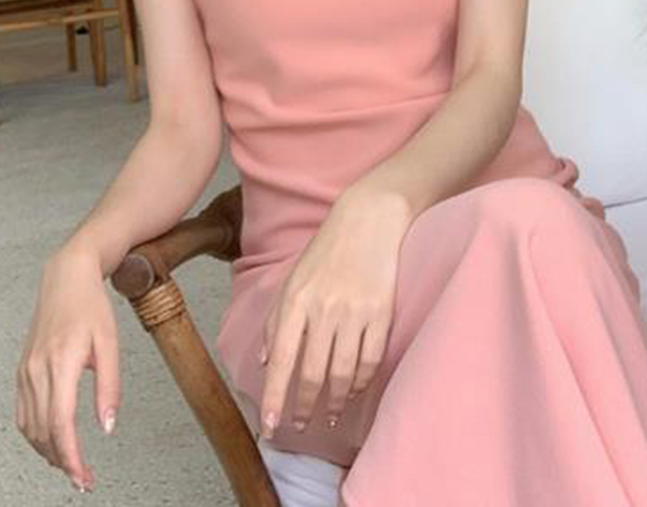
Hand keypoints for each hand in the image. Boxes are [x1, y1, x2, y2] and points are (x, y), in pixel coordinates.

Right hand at [15, 244, 120, 493]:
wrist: (66, 278)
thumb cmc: (91, 306)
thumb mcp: (111, 344)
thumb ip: (110, 387)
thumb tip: (107, 426)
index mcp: (61, 363)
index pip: (61, 423)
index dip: (71, 457)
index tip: (82, 477)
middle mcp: (37, 369)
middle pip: (43, 432)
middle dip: (62, 461)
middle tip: (83, 478)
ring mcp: (25, 371)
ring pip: (30, 427)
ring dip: (47, 451)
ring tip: (70, 463)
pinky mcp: (22, 370)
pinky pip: (23, 413)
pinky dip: (35, 434)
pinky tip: (51, 440)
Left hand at [258, 186, 411, 437]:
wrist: (369, 220)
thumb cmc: (327, 251)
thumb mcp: (292, 278)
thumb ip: (277, 320)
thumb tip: (265, 362)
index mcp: (296, 301)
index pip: (282, 360)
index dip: (275, 397)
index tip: (271, 427)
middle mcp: (324, 310)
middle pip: (312, 374)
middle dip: (304, 407)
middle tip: (300, 426)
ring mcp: (355, 313)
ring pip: (342, 374)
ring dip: (333, 402)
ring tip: (327, 416)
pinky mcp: (382, 313)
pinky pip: (369, 360)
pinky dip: (360, 383)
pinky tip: (352, 391)